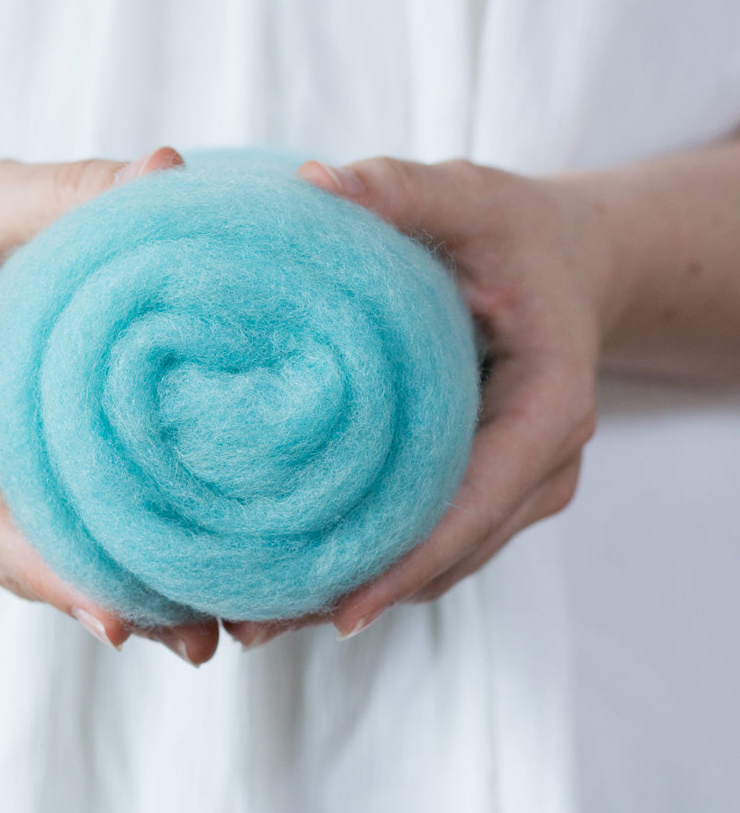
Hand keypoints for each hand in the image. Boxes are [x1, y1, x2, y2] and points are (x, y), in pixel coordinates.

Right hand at [0, 146, 219, 665]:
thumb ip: (73, 192)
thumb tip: (172, 171)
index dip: (52, 566)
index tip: (127, 615)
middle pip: (4, 557)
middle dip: (99, 599)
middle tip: (203, 637)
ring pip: (15, 562)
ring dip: (101, 596)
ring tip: (200, 633)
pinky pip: (18, 538)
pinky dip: (83, 563)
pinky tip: (160, 586)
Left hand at [225, 155, 613, 647]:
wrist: (561, 264)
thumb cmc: (517, 234)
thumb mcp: (469, 199)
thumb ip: (403, 191)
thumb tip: (314, 185)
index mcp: (550, 408)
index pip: (479, 504)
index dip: (409, 562)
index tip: (335, 611)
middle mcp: (540, 466)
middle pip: (447, 555)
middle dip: (356, 594)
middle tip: (252, 627)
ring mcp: (515, 485)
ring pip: (434, 562)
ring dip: (351, 591)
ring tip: (253, 618)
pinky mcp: (483, 486)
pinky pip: (428, 540)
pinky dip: (366, 562)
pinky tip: (291, 573)